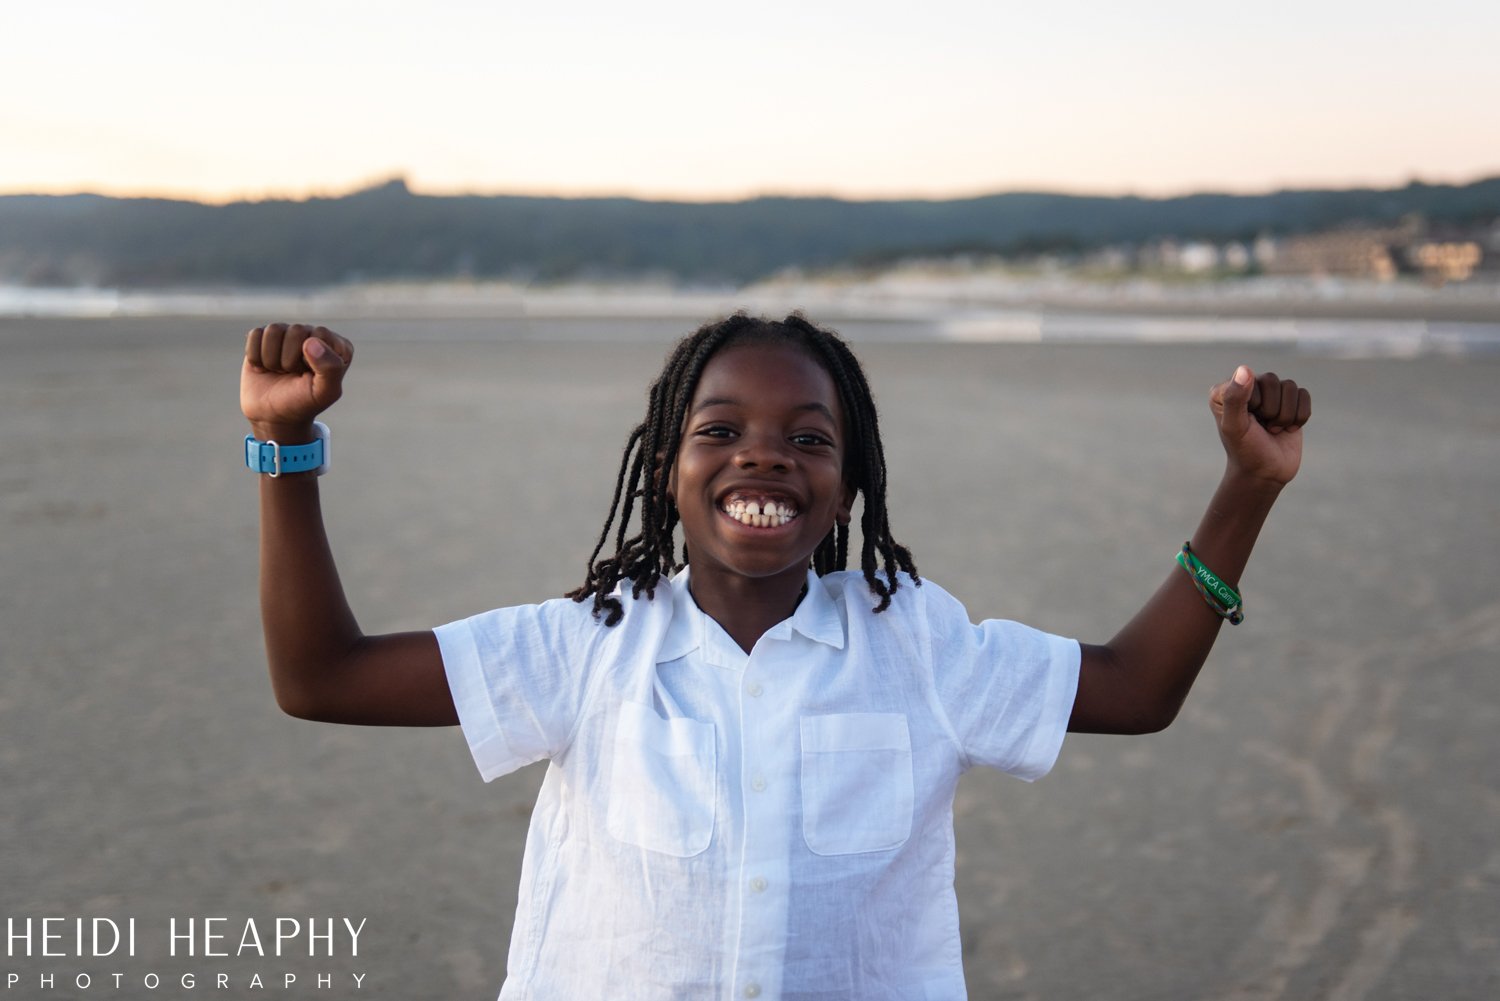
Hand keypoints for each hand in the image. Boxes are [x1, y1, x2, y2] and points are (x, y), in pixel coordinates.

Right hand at [241, 323, 352, 439]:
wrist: (273, 416)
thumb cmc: (302, 403)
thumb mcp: (324, 393)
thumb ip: (330, 369)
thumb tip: (311, 341)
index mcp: (337, 346)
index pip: (320, 333)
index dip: (310, 358)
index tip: (310, 375)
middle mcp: (314, 336)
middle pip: (295, 330)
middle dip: (289, 360)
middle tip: (292, 375)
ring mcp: (289, 335)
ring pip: (273, 330)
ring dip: (272, 359)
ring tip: (280, 371)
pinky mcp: (265, 338)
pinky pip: (255, 334)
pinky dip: (255, 356)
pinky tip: (265, 367)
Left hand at [1209, 365, 1310, 485]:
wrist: (1266, 473)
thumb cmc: (1245, 451)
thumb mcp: (1235, 427)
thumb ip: (1234, 398)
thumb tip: (1245, 368)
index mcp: (1225, 391)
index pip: (1251, 380)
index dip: (1255, 404)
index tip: (1247, 422)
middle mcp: (1247, 387)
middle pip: (1273, 381)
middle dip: (1272, 410)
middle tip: (1262, 428)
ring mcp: (1270, 394)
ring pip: (1291, 387)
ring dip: (1285, 415)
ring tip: (1272, 429)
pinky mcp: (1290, 402)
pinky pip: (1304, 396)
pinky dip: (1299, 416)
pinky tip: (1287, 428)